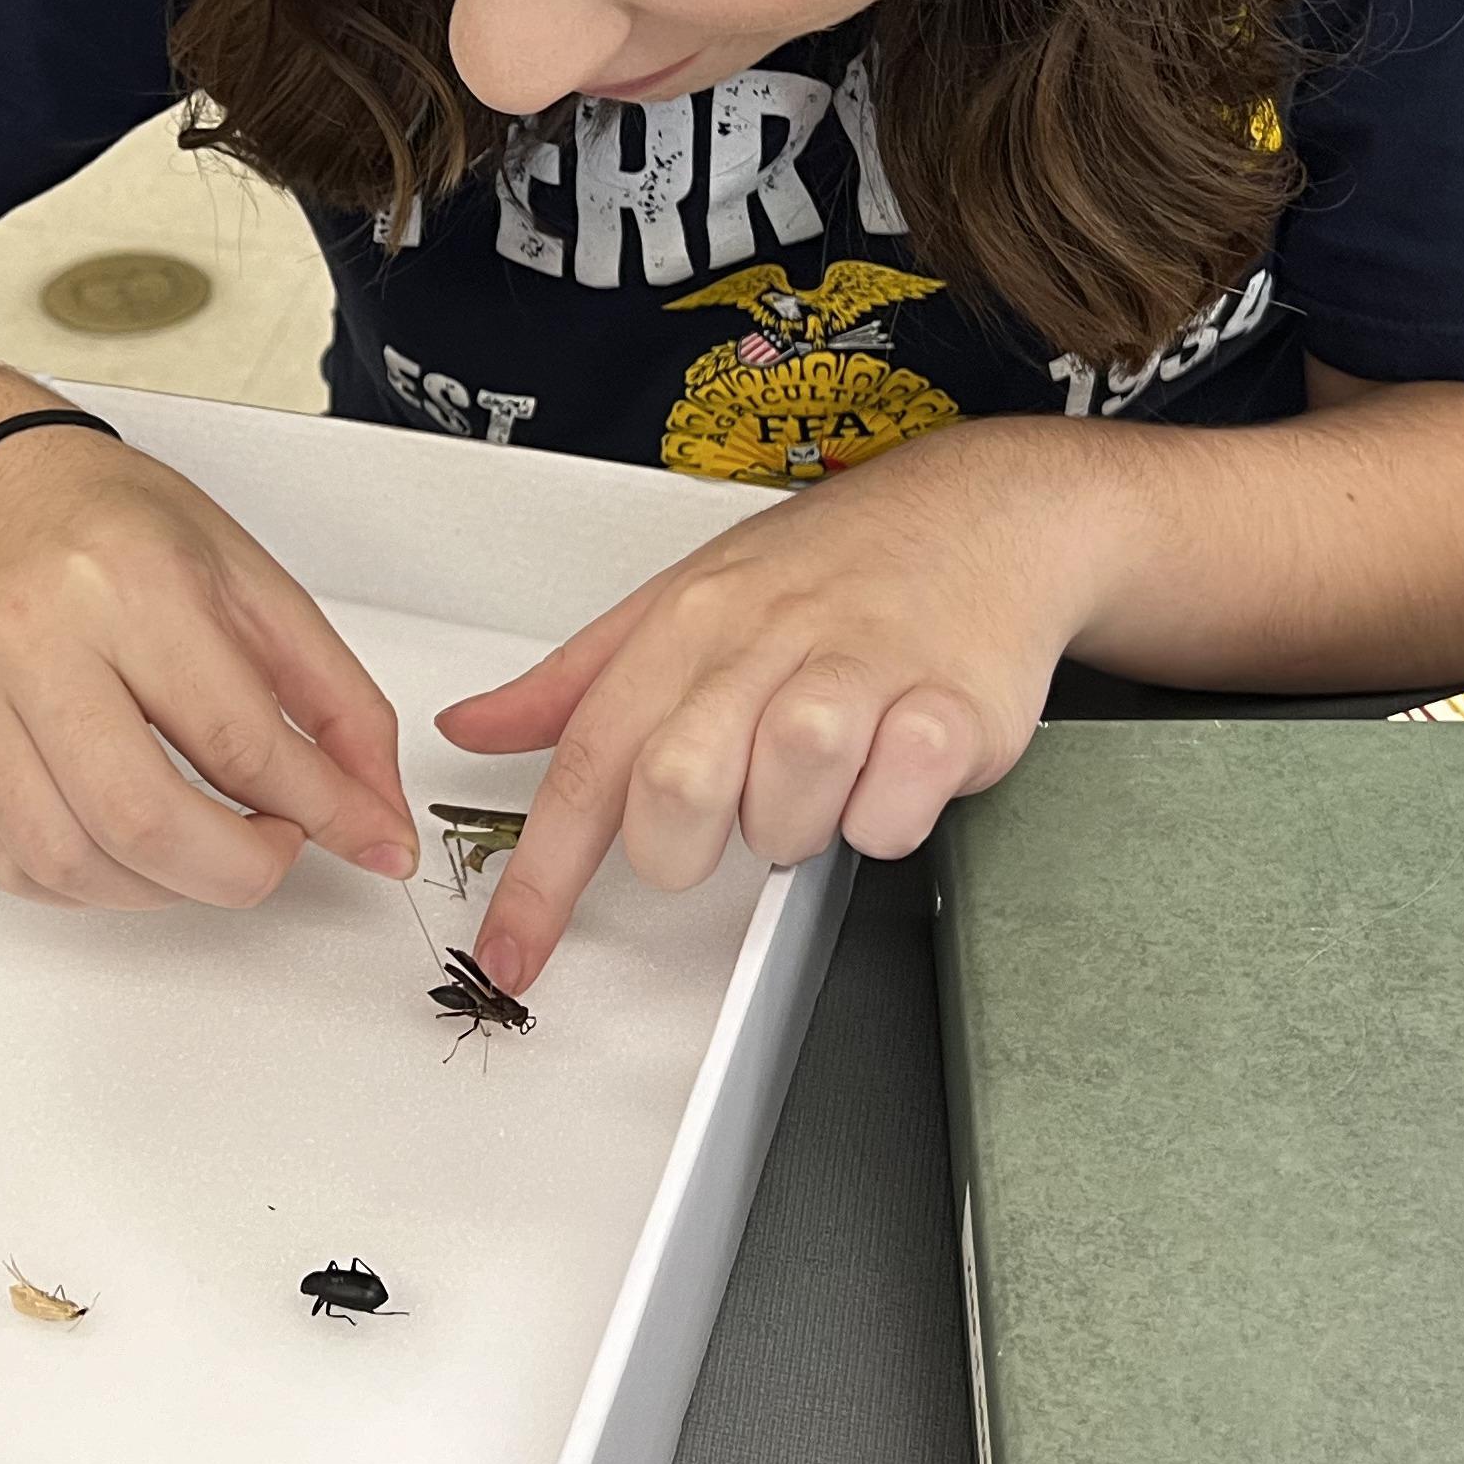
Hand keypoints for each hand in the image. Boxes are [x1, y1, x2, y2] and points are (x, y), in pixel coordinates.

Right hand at [0, 424, 419, 909]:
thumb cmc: (117, 529)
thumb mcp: (254, 585)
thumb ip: (337, 704)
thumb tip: (378, 820)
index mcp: (129, 583)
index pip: (238, 739)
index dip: (321, 809)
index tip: (363, 834)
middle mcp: (36, 642)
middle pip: (143, 818)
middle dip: (238, 870)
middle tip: (274, 848)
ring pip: (70, 860)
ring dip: (164, 889)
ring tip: (204, 847)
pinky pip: (14, 866)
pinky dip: (90, 887)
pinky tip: (130, 850)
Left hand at [438, 419, 1118, 993]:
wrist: (991, 509)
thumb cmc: (834, 565)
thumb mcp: (687, 597)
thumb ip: (576, 681)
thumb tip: (471, 728)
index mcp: (687, 623)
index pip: (586, 761)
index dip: (540, 875)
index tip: (513, 954)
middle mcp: (765, 641)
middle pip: (675, 789)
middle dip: (685, 844)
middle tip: (727, 818)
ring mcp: (862, 670)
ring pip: (785, 806)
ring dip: (796, 825)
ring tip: (819, 780)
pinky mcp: (953, 706)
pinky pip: (894, 811)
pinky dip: (887, 817)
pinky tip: (893, 769)